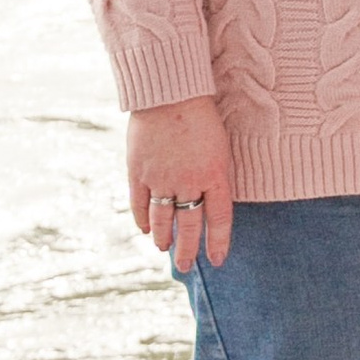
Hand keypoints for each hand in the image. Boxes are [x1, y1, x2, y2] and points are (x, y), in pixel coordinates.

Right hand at [127, 96, 234, 271]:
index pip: (219, 219)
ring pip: (162, 219)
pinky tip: (145, 229)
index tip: (217, 260)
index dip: (218, 242)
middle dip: (188, 250)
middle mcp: (189, 182)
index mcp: (216, 174)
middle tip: (186, 266)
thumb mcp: (221, 145)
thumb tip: (212, 199)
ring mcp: (161, 179)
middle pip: (189, 226)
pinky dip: (142, 219)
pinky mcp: (138, 172)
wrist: (170, 92)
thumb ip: (216, 174)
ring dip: (164, 238)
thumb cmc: (203, 114)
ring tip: (165, 249)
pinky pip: (139, 204)